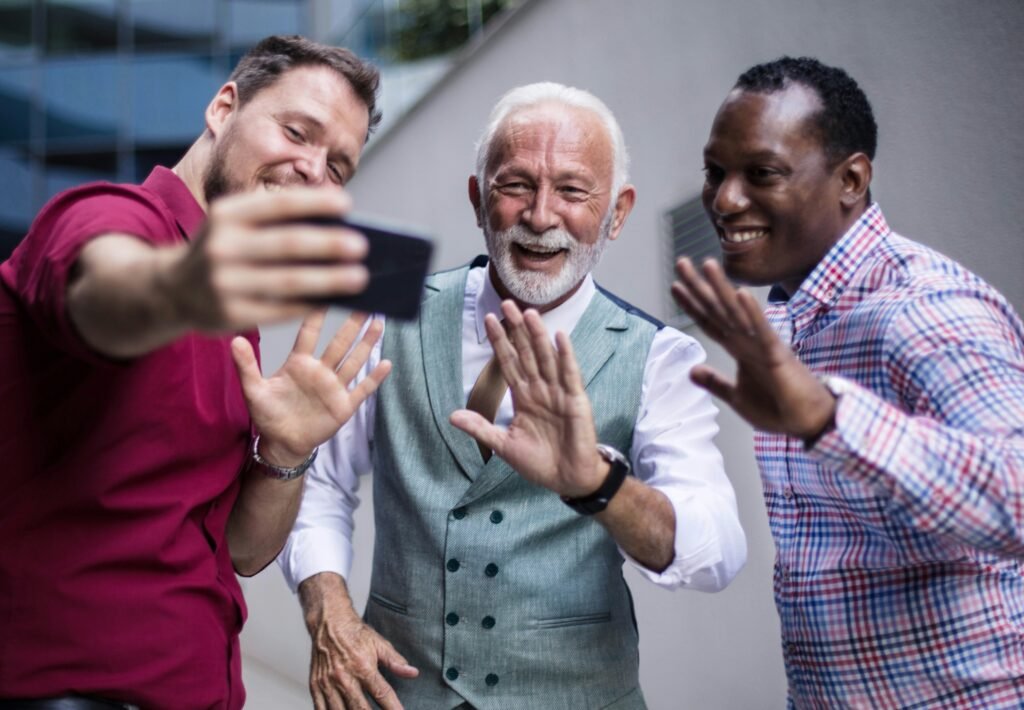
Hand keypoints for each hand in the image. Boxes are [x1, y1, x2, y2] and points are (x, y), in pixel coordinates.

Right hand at [164, 187, 369, 331]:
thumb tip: (335, 229)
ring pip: (289, 281)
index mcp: (226, 215)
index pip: (277, 205)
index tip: (347, 204)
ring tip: (359, 277)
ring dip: (329, 280)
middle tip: (362, 247)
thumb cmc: (223, 250)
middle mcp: (222, 246)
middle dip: (329, 245)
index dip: (314, 203)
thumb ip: (275, 222)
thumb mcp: (234, 225)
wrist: (173, 289)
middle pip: (288, 244)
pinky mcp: (230, 315)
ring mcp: (224, 283)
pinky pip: (280, 310)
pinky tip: (333, 300)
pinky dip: (310, 304)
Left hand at [232, 310, 390, 465]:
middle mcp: (320, 370)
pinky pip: (363, 388)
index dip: (316, 315)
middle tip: (364, 302)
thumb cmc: (268, 415)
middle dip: (351, 323)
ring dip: (366, 343)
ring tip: (378, 323)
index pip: (309, 334)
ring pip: (354, 360)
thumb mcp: (253, 390)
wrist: (283, 444)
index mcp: (299, 363)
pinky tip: (386, 363)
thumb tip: (233, 339)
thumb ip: (247, 365)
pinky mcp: (344, 404)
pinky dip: (375, 377)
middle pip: (339, 342)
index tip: (325, 293)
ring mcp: (334, 386)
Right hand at [300, 574, 417, 709]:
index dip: (393, 708)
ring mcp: (328, 683)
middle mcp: (344, 677)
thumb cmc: (355, 633)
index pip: (382, 695)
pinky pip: (320, 708)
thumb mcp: (379, 644)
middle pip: (360, 709)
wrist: (328, 622)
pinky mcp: (315, 686)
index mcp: (363, 667)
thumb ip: (395, 661)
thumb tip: (413, 673)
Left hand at [449, 300, 605, 497]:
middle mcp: (541, 390)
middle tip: (507, 304)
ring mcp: (559, 393)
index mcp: (524, 397)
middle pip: (526, 353)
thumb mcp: (504, 445)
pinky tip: (559, 337)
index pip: (509, 363)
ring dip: (538, 336)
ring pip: (546, 358)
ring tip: (529, 313)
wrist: (568, 479)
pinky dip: (565, 355)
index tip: (489, 320)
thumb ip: (481, 428)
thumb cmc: (540, 462)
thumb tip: (452, 416)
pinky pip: (569, 374)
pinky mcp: (576, 400)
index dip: (500, 342)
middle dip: (516, 329)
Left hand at [671, 257, 834, 438]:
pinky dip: (751, 313)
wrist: (808, 421)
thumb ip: (715, 383)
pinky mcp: (777, 354)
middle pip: (718, 309)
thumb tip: (692, 371)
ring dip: (722, 289)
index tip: (674, 286)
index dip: (692, 304)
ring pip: (737, 312)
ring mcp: (762, 345)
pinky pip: (762, 331)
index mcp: (739, 349)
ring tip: (706, 265)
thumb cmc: (777, 408)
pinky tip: (741, 294)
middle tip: (680, 262)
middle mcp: (748, 341)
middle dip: (699, 287)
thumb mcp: (737, 397)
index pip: (710, 321)